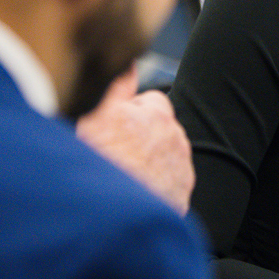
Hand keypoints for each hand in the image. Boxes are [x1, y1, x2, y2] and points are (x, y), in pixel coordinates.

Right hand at [76, 68, 194, 214]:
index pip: (150, 100)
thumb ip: (117, 84)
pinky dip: (156, 186)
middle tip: (114, 153)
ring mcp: (181, 168)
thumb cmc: (99, 164)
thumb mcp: (96, 115)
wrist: (110, 216)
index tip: (113, 127)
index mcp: (157, 114)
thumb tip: (130, 62)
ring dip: (149, 161)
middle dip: (142, 137)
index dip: (129, 112)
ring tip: (122, 175)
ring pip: (165, 156)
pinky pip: (170, 182)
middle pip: (159, 129)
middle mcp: (175, 138)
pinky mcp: (181, 193)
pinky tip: (134, 192)